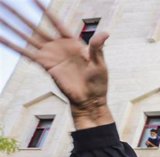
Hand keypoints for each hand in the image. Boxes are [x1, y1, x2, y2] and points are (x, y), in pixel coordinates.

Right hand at [0, 0, 113, 128]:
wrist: (90, 100)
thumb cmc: (98, 82)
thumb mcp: (100, 63)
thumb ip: (98, 47)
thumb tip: (106, 33)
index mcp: (72, 42)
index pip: (56, 22)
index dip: (45, 11)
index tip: (33, 0)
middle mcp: (58, 46)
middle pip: (37, 27)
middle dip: (23, 16)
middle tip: (7, 4)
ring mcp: (50, 56)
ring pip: (28, 38)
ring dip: (14, 28)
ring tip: (2, 17)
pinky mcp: (44, 66)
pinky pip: (26, 54)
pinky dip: (13, 46)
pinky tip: (2, 38)